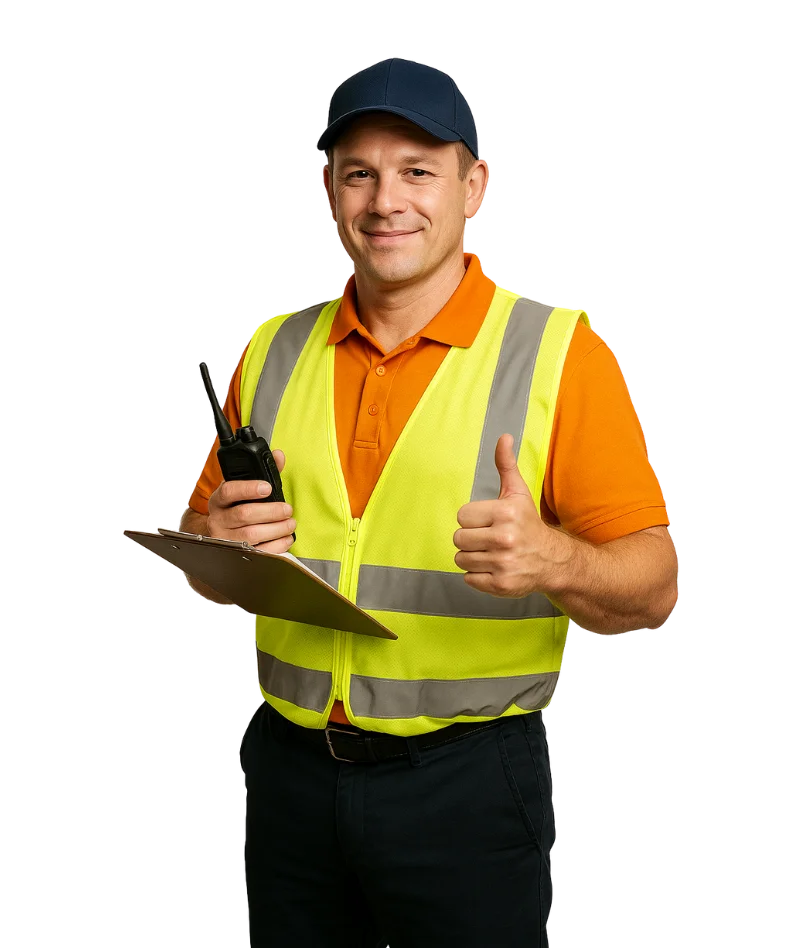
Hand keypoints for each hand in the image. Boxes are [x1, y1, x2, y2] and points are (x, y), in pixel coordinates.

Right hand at [207, 449, 295, 552]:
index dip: (248, 488)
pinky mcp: (237, 555)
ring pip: (251, 535)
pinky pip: (258, 552)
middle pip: (244, 515)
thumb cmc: (237, 508)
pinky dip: (277, 545)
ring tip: (290, 523)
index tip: (267, 487)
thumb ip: (263, 473)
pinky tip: (286, 537)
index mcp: (219, 500)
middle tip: (287, 509)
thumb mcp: (244, 490)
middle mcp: (219, 520)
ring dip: (277, 529)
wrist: (223, 534)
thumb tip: (279, 456)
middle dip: (271, 511)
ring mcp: (226, 539)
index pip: (228, 491)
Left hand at [453, 434, 555, 597]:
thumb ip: (506, 465)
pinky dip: (478, 575)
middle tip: (489, 539)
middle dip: (471, 539)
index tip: (489, 522)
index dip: (473, 519)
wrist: (553, 560)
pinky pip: (468, 578)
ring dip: (473, 557)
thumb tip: (504, 437)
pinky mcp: (500, 585)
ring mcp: (503, 563)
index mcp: (505, 513)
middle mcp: (504, 539)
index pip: (462, 516)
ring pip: (461, 559)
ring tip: (492, 553)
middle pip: (458, 538)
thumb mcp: (518, 493)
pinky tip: (495, 567)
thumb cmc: (529, 524)